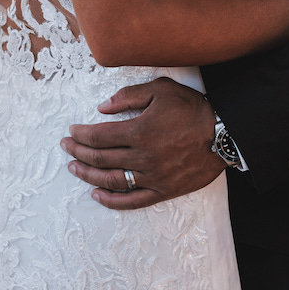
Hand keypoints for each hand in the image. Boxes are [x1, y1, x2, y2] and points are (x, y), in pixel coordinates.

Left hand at [61, 77, 225, 208]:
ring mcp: (151, 176)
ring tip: (74, 168)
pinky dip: (112, 200)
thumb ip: (129, 96)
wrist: (223, 134)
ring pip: (111, 179)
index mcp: (139, 130)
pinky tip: (97, 194)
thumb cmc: (192, 108)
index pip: (99, 136)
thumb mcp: (161, 89)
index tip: (71, 131)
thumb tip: (102, 107)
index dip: (80, 134)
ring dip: (88, 174)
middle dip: (78, 152)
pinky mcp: (162, 190)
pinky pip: (132, 200)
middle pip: (100, 158)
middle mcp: (142, 156)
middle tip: (65, 147)